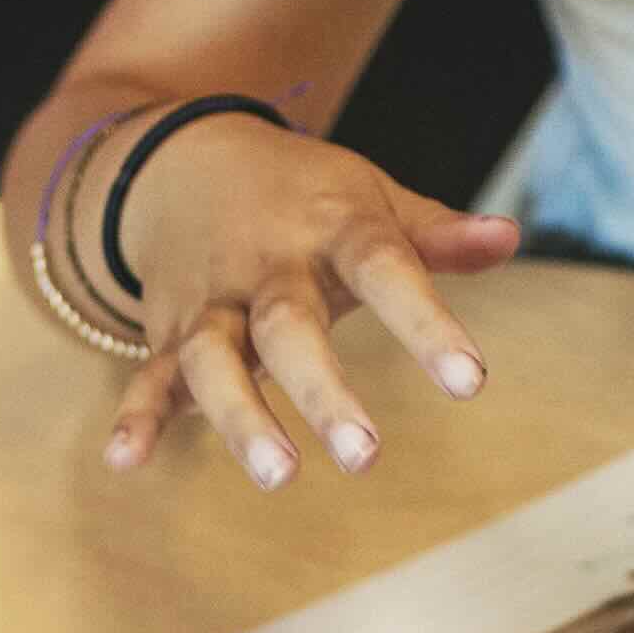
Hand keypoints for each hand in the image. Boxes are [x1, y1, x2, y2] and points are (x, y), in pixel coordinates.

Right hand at [96, 113, 521, 486]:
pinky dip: (136, 414)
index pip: (384, 269)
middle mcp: (267, 266)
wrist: (185, 157)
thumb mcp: (372, 199)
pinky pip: (148, 372)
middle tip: (364, 456)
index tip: (471, 382)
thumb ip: (436, 233)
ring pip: (215, 356)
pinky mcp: (168, 330)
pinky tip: (125, 461)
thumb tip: (508, 239)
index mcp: (332, 228)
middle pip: (290, 326)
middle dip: (323, 390)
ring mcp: (212, 300)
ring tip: (278, 475)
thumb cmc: (305, 196)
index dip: (426, 325)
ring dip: (240, 416)